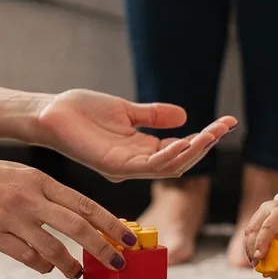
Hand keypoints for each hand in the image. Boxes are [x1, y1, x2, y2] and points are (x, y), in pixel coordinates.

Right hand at [0, 145, 140, 277]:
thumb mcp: (19, 175)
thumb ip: (45, 194)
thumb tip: (75, 219)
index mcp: (39, 179)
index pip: (84, 203)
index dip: (110, 223)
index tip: (129, 239)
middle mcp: (28, 197)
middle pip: (76, 227)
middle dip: (102, 248)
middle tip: (117, 264)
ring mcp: (9, 218)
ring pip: (52, 248)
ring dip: (70, 265)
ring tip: (77, 273)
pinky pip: (25, 257)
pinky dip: (41, 265)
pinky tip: (46, 267)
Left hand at [29, 89, 236, 181]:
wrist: (50, 113)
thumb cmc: (81, 112)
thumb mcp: (125, 111)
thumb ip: (153, 116)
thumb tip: (185, 115)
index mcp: (141, 151)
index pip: (180, 150)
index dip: (205, 138)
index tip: (227, 122)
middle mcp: (136, 164)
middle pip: (181, 161)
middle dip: (206, 145)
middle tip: (226, 126)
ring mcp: (125, 167)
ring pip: (169, 166)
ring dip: (193, 150)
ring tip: (213, 133)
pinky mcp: (113, 165)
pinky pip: (148, 166)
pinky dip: (169, 155)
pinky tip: (184, 140)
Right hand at [241, 198, 277, 267]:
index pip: (269, 227)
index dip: (262, 242)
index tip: (259, 257)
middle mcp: (268, 209)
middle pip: (254, 229)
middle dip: (253, 249)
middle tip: (257, 265)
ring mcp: (260, 212)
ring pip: (248, 232)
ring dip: (249, 249)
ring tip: (256, 264)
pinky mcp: (256, 218)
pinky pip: (249, 233)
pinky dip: (250, 246)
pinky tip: (254, 257)